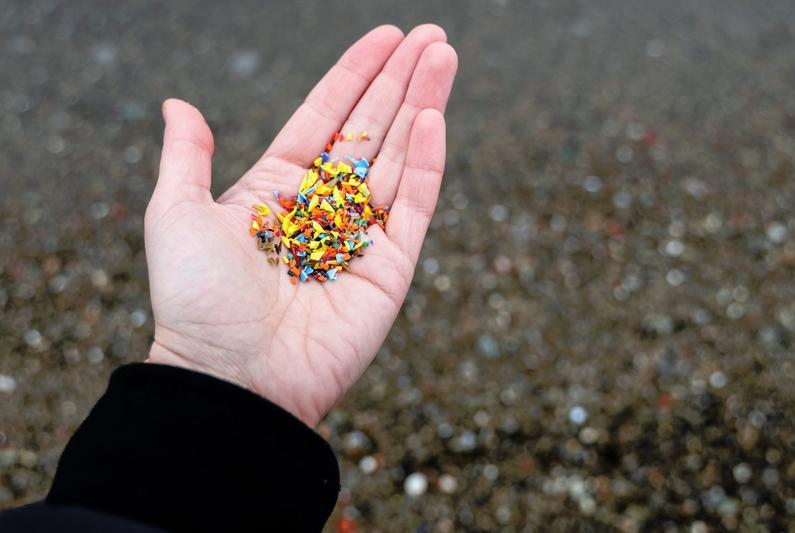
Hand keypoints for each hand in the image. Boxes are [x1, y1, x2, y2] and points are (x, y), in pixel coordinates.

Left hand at [144, 25, 457, 426]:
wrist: (230, 380)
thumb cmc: (196, 302)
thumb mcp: (176, 215)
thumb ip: (187, 158)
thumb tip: (177, 104)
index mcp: (277, 191)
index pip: (324, 118)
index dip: (354, 76)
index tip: (386, 36)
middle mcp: (323, 209)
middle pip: (371, 131)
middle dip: (400, 80)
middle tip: (431, 36)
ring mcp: (361, 238)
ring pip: (399, 159)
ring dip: (422, 106)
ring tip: (444, 56)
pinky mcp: (390, 270)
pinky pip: (414, 207)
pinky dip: (427, 163)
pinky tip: (433, 117)